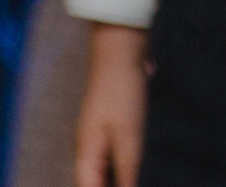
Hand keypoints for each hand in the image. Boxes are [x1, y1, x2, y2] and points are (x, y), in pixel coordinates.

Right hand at [75, 23, 148, 186]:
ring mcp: (97, 137)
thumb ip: (127, 169)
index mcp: (85, 154)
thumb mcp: (128, 136)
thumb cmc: (122, 93)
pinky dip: (122, 167)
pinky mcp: (109, 127)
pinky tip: (138, 169)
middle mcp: (86, 149)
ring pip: (103, 171)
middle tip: (137, 181)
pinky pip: (112, 157)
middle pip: (93, 182)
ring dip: (118, 178)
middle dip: (111, 186)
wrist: (120, 52)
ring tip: (140, 177)